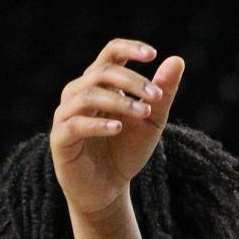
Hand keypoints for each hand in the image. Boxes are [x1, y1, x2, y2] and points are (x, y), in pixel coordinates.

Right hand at [50, 39, 184, 216]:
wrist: (109, 189)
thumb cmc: (127, 150)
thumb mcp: (152, 121)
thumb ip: (163, 93)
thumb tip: (177, 60)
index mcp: (100, 84)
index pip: (110, 54)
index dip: (128, 49)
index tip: (152, 54)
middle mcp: (79, 93)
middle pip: (102, 72)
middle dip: (133, 81)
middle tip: (156, 96)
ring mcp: (66, 115)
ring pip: (88, 95)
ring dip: (120, 101)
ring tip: (145, 113)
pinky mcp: (60, 139)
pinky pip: (74, 124)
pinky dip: (97, 124)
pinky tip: (118, 128)